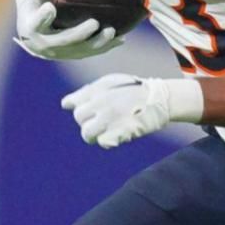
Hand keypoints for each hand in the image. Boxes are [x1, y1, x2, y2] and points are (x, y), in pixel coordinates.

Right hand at [13, 0, 123, 59]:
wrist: (35, 39)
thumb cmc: (31, 9)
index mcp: (32, 28)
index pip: (36, 23)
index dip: (42, 18)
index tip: (50, 8)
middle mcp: (46, 44)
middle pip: (64, 41)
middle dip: (79, 34)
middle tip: (94, 23)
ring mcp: (62, 53)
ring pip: (82, 50)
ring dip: (98, 42)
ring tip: (111, 31)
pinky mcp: (76, 55)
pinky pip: (93, 51)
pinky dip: (107, 46)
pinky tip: (122, 38)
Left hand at [61, 73, 202, 147]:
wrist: (159, 98)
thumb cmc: (134, 90)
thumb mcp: (110, 82)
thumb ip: (87, 92)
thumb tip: (65, 104)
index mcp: (97, 90)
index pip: (73, 103)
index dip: (79, 108)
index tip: (90, 111)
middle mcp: (101, 103)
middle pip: (79, 118)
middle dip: (87, 122)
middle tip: (101, 122)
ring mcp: (109, 117)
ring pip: (87, 133)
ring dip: (94, 135)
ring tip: (106, 132)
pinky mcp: (119, 131)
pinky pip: (103, 142)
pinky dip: (108, 141)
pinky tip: (118, 135)